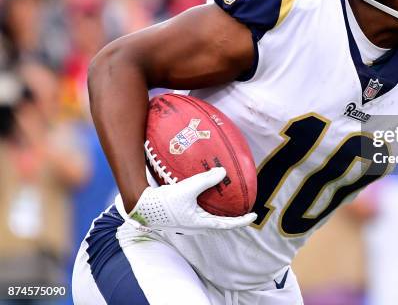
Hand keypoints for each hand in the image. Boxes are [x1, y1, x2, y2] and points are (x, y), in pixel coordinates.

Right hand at [115, 167, 256, 233]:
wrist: (142, 206)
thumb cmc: (165, 201)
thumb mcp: (187, 189)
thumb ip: (206, 180)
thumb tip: (223, 172)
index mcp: (200, 224)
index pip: (227, 225)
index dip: (242, 221)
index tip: (254, 215)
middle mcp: (196, 226)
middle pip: (220, 224)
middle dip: (232, 218)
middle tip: (243, 208)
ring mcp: (188, 222)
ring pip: (210, 219)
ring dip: (220, 212)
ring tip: (228, 202)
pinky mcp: (182, 217)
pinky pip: (200, 213)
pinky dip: (208, 206)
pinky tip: (207, 195)